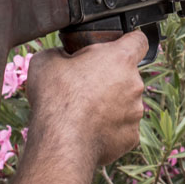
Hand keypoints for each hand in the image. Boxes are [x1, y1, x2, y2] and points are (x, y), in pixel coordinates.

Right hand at [26, 30, 147, 165]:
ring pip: (125, 103)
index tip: (116, 48)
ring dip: (110, 105)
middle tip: (84, 87)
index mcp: (120, 58)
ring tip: (84, 112)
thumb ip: (61, 51)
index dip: (127, 41)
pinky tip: (89, 130)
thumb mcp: (46, 60)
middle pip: (127, 75)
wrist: (61, 143)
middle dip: (110, 78)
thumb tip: (62, 56)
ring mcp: (136, 112)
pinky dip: (109, 128)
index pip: (138, 40)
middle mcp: (135, 84)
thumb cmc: (55, 98)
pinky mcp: (131, 137)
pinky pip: (122, 128)